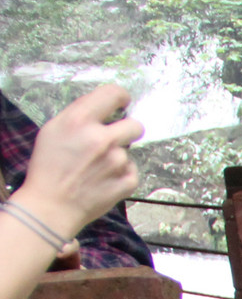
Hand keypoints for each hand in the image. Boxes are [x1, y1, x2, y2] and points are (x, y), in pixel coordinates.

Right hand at [10, 84, 143, 240]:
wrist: (52, 205)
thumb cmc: (49, 167)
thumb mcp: (54, 130)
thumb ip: (80, 116)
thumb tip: (104, 108)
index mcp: (79, 120)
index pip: (113, 93)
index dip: (120, 97)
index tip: (122, 102)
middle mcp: (102, 138)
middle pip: (135, 124)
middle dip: (126, 130)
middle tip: (112, 139)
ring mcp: (118, 161)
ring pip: (130, 150)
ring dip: (119, 156)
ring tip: (98, 167)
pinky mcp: (128, 181)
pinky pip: (133, 170)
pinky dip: (122, 174)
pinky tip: (104, 179)